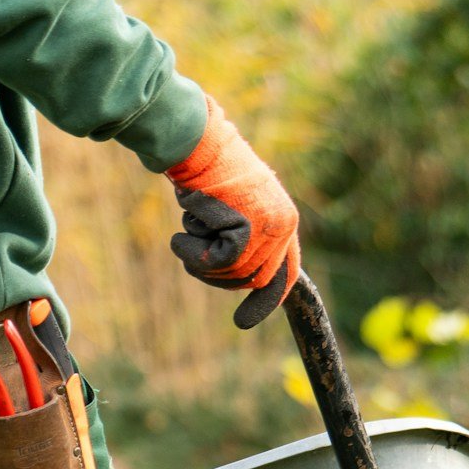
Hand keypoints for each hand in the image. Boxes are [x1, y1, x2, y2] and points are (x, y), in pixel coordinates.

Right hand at [164, 98, 301, 329]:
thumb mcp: (231, 210)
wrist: (196, 145)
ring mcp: (270, 225)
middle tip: (194, 256)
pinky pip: (223, 261)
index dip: (266, 299)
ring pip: (235, 273)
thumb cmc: (205, 174)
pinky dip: (196, 253)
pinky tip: (183, 233)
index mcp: (284, 219)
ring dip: (202, 261)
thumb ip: (242, 241)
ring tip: (188, 231)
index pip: (285, 271)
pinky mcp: (250, 226)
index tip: (243, 323)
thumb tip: (236, 274)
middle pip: (254, 278)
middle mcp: (284, 223)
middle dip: (220, 277)